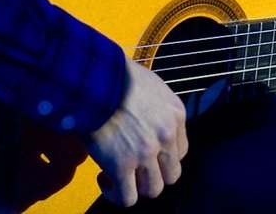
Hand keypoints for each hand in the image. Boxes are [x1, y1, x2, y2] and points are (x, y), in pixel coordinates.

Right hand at [87, 58, 188, 207]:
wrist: (95, 77)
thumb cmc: (117, 77)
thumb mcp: (152, 87)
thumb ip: (158, 110)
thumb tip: (149, 124)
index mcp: (176, 115)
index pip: (181, 152)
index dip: (162, 157)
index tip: (145, 154)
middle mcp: (166, 136)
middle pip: (171, 174)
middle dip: (153, 175)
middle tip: (134, 168)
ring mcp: (145, 153)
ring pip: (152, 189)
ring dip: (136, 186)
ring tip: (118, 175)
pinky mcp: (121, 165)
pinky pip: (127, 198)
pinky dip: (116, 195)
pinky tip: (104, 179)